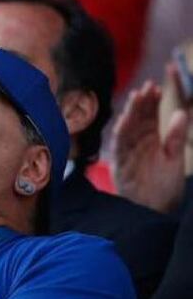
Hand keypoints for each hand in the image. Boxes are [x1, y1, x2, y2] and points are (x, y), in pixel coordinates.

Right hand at [113, 74, 190, 213]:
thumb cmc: (165, 188)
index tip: (156, 88)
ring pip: (127, 128)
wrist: (154, 211)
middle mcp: (138, 144)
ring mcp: (128, 153)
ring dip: (131, 113)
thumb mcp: (175, 159)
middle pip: (138, 119)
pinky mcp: (120, 164)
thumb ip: (176, 136)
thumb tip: (180, 112)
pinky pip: (118, 146)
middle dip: (141, 103)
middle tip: (147, 87)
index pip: (150, 117)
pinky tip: (125, 120)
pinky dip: (120, 133)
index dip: (152, 102)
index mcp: (152, 141)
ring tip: (137, 97)